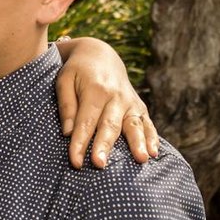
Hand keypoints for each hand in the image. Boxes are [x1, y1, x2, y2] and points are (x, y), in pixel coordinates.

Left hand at [54, 36, 159, 168]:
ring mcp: (130, 102)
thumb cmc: (77, 71)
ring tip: (141, 159)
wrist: (100, 55)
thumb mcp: (64, 81)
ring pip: (134, 125)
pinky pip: (147, 123)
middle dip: (105, 146)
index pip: (86, 121)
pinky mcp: (139, 107)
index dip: (80, 143)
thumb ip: (66, 106)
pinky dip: (152, 138)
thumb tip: (68, 133)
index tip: (75, 162)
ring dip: (138, 143)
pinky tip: (154, 153)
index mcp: (95, 89)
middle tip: (100, 164)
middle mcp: (116, 96)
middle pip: (110, 125)